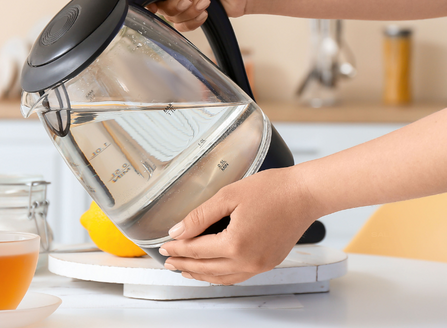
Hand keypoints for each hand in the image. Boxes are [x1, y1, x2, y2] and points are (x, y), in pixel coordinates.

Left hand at [159, 166, 321, 284]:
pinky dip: (220, 276)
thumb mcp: (228, 196)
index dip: (177, 248)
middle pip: (206, 268)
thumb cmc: (272, 190)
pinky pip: (238, 276)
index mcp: (235, 244)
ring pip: (221, 277)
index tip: (164, 246)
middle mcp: (248, 261)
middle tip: (168, 260)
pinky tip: (212, 272)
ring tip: (184, 270)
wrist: (305, 194)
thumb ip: (199, 216)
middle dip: (184, 264)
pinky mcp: (268, 263)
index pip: (196, 250)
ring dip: (200, 274)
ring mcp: (259, 265)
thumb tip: (178, 231)